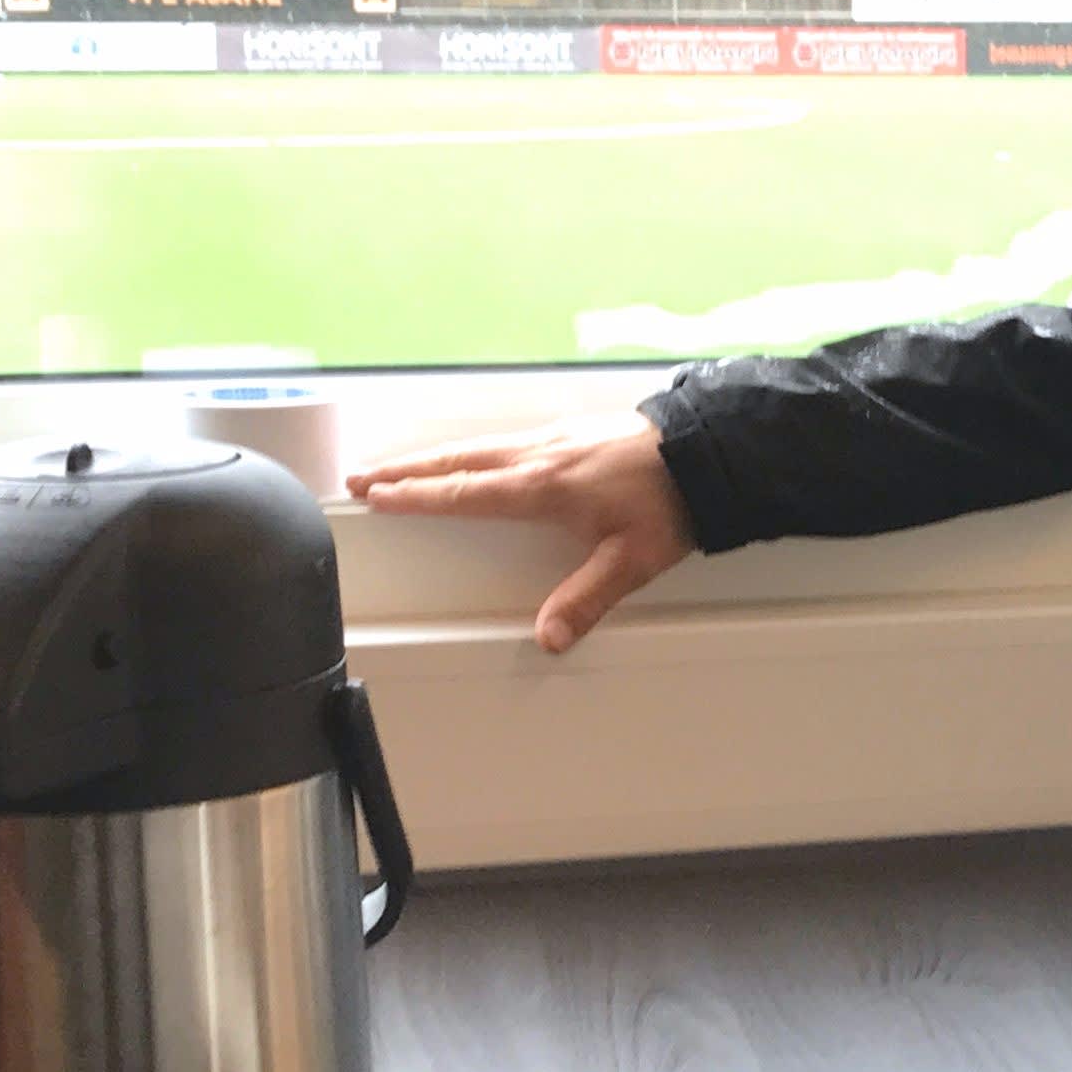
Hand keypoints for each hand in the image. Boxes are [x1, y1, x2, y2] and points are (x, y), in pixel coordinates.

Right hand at [348, 413, 692, 653]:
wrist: (711, 449)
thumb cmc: (673, 501)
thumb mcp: (633, 559)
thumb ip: (587, 600)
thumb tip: (548, 639)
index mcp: (544, 486)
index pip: (465, 493)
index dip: (417, 496)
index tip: (376, 495)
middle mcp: (541, 455)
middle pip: (458, 461)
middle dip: (406, 470)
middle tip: (360, 476)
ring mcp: (556, 438)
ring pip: (479, 446)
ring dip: (435, 457)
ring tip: (400, 467)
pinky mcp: (574, 432)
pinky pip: (506, 440)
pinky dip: (472, 449)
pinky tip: (473, 457)